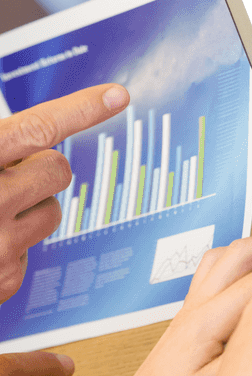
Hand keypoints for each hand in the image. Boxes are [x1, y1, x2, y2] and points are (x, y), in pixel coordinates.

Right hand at [0, 84, 129, 301]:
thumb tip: (29, 134)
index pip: (37, 128)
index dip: (80, 109)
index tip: (116, 95)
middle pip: (57, 168)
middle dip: (40, 167)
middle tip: (6, 174)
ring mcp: (0, 246)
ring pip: (52, 209)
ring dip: (29, 205)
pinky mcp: (6, 280)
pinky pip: (33, 248)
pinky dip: (13, 243)